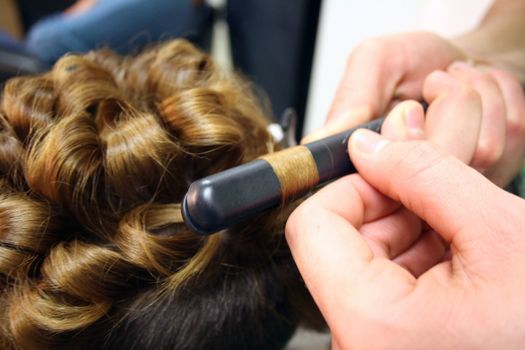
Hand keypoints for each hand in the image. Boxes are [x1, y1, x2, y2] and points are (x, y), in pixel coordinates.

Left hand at [286, 127, 524, 348]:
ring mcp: (370, 349)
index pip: (311, 226)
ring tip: (459, 238)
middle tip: (439, 202)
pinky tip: (454, 261)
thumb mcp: (499, 232)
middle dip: (387, 210)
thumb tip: (372, 143)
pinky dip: (413, 262)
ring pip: (359, 263)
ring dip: (405, 235)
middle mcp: (357, 347)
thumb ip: (425, 173)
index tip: (392, 172)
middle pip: (335, 244)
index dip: (353, 186)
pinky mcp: (388, 346)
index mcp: (372, 323)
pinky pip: (379, 289)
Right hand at [303, 31, 524, 186]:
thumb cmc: (418, 61)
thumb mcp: (375, 62)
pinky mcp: (488, 178)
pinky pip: (506, 144)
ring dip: (473, 102)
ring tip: (455, 87)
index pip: (371, 185)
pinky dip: (499, 107)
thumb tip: (320, 141)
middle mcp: (406, 184)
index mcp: (367, 163)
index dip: (398, 147)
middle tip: (434, 85)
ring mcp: (449, 188)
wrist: (464, 62)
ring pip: (476, 154)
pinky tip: (478, 102)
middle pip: (434, 169)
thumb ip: (351, 99)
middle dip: (444, 110)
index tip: (407, 110)